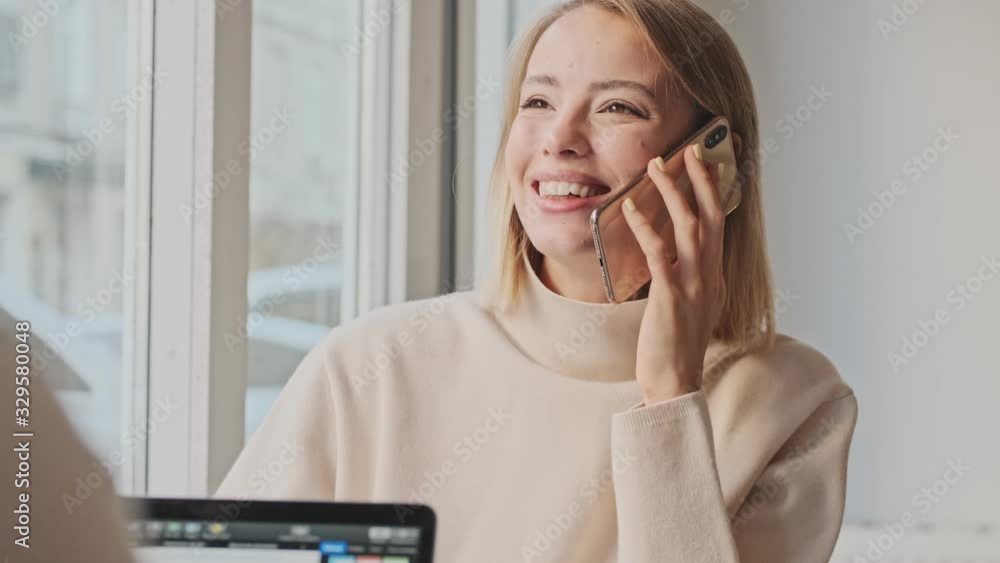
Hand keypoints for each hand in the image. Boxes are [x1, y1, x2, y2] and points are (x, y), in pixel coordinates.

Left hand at [621, 144, 726, 404]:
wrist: (675, 383)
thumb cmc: (677, 347)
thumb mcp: (692, 307)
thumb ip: (691, 280)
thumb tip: (679, 259)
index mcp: (715, 277)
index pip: (718, 224)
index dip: (714, 192)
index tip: (708, 164)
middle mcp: (710, 276)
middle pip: (709, 216)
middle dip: (700, 179)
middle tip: (689, 150)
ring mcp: (693, 284)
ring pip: (688, 226)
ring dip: (671, 192)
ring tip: (655, 167)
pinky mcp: (671, 295)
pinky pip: (658, 252)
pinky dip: (645, 226)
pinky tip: (631, 208)